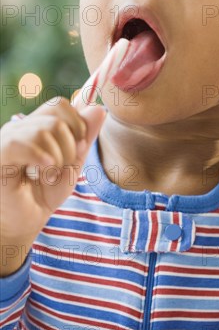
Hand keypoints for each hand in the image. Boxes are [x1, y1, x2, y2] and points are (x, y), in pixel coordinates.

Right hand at [0, 97, 105, 274]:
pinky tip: (43, 171)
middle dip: (70, 146)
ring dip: (57, 159)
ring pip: (44, 130)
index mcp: (36, 126)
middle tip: (60, 169)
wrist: (25, 223)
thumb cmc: (44, 194)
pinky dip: (41, 158)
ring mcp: (7, 139)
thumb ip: (85, 136)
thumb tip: (99, 108)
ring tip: (48, 176)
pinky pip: (21, 143)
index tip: (78, 149)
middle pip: (56, 116)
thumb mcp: (73, 164)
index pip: (60, 105)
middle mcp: (20, 128)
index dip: (78, 124)